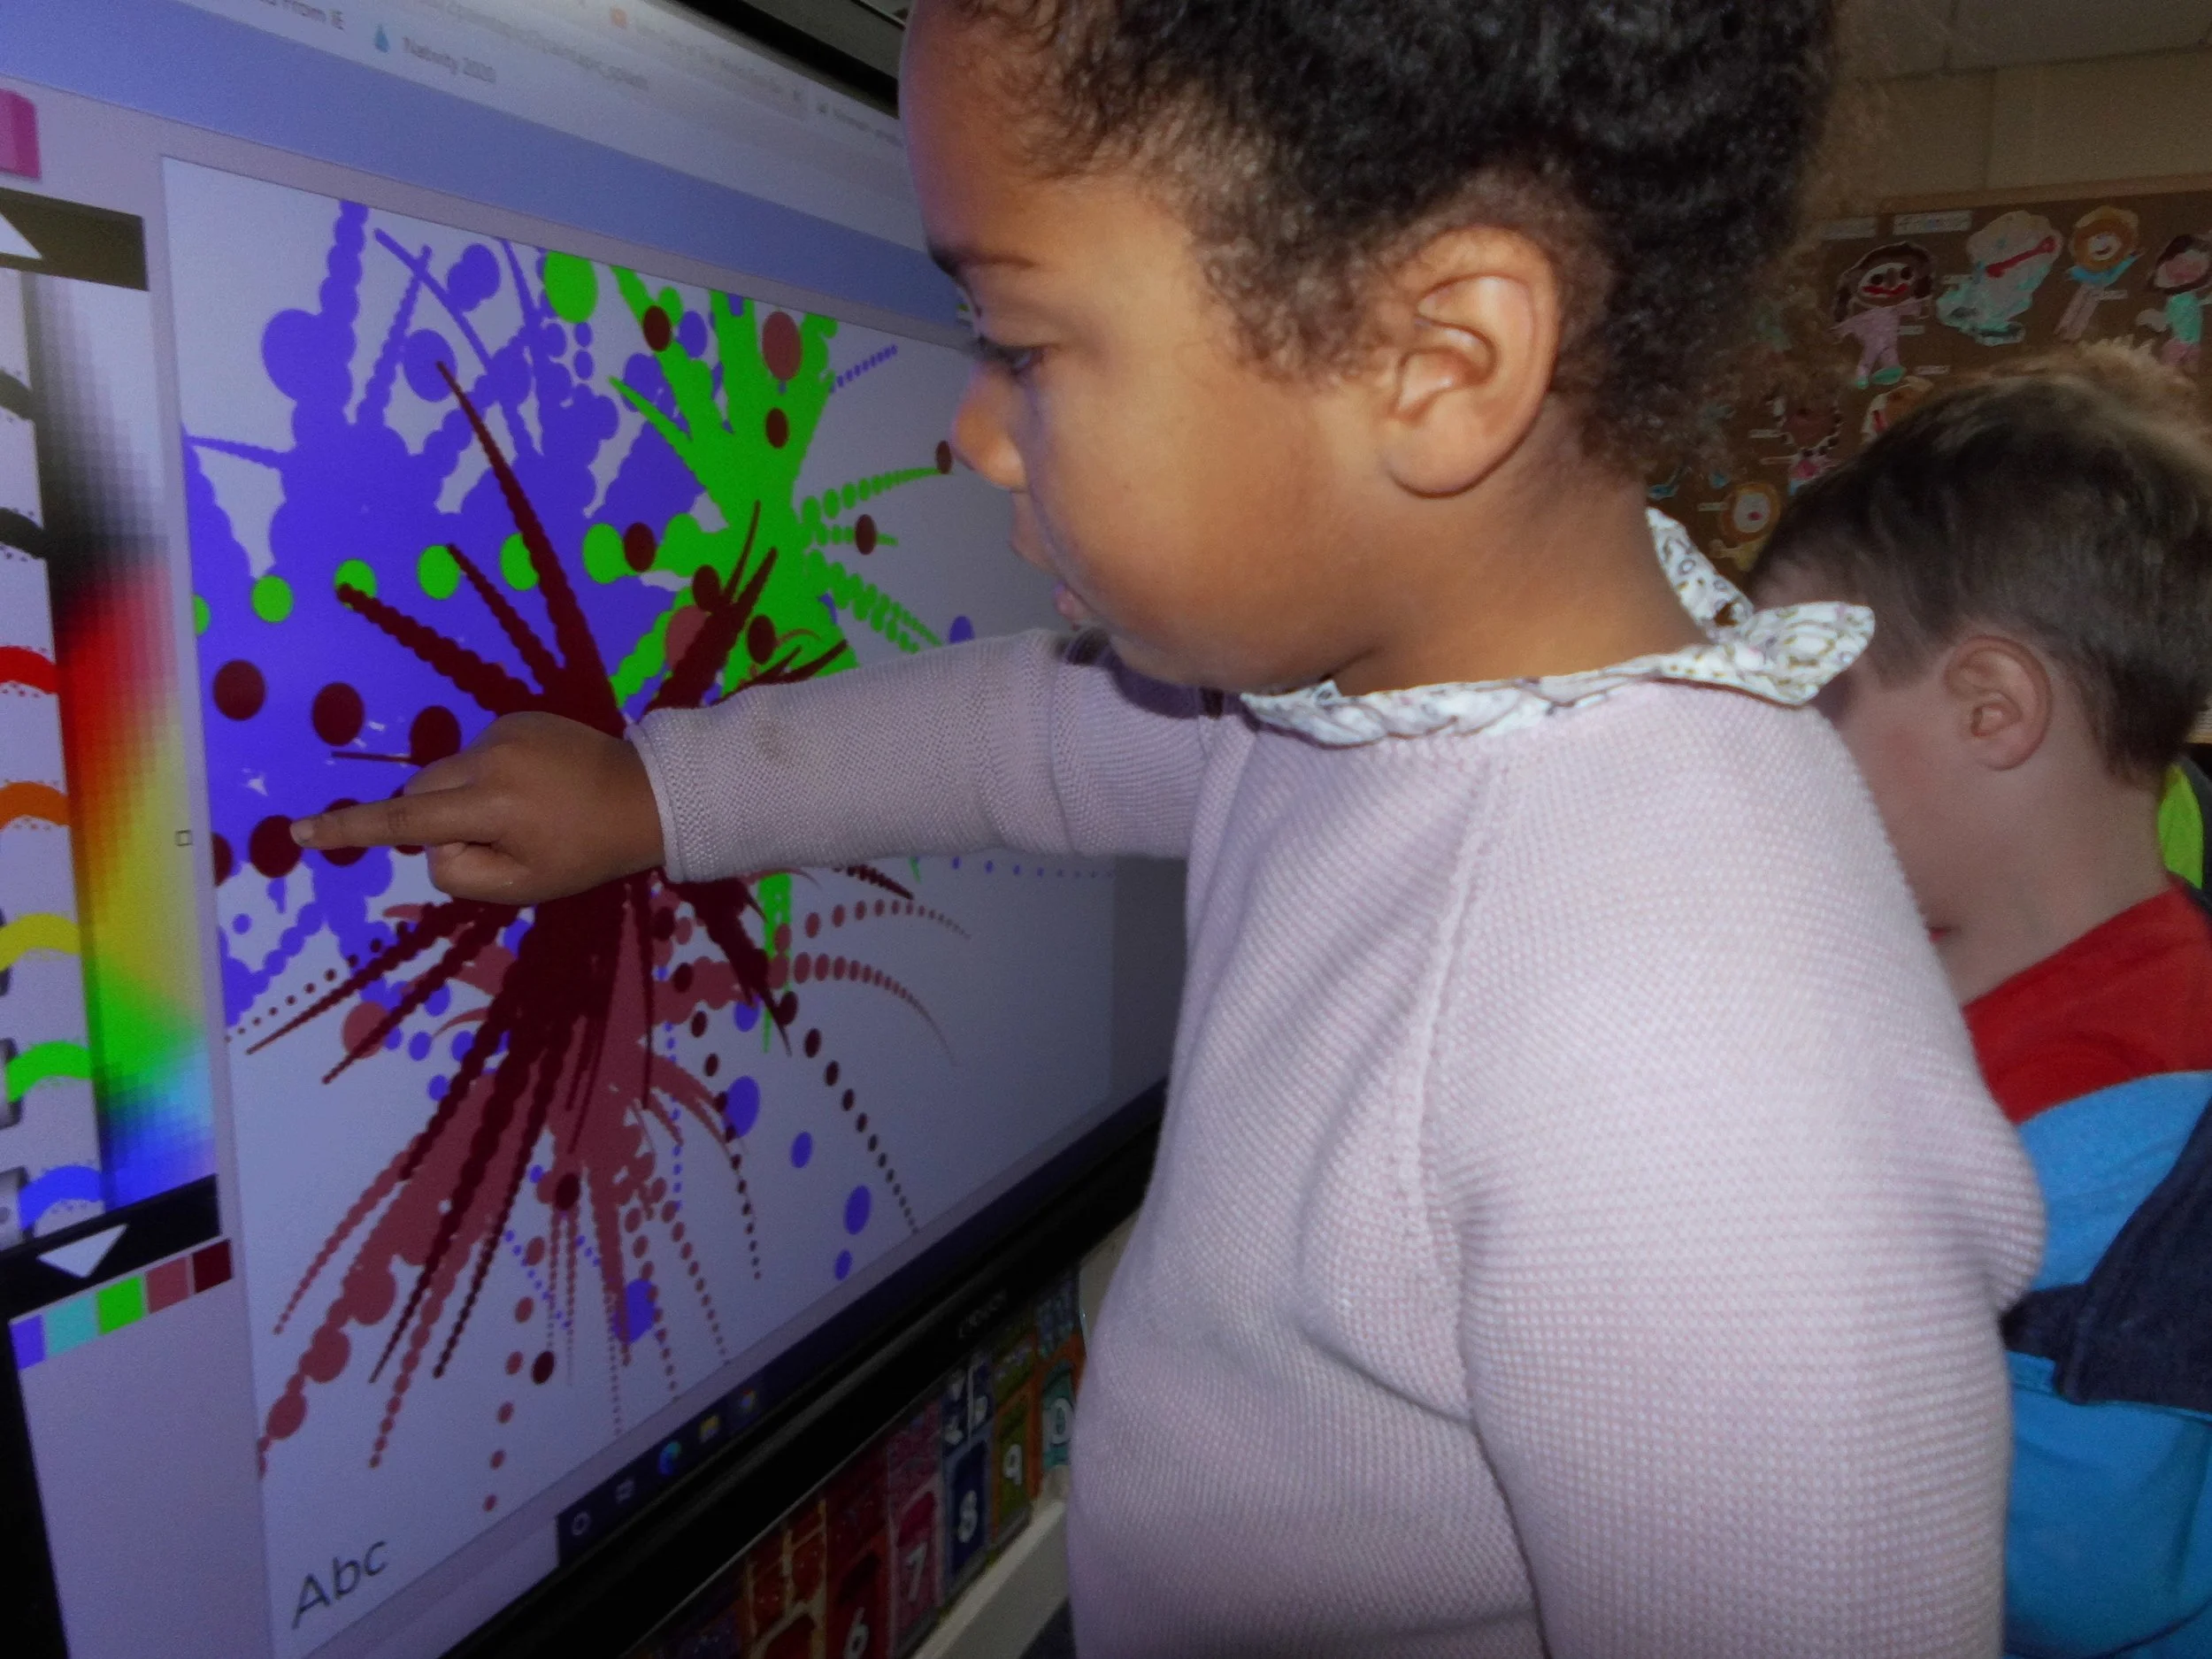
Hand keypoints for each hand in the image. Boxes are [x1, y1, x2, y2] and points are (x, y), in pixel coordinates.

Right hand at [290, 712, 664, 904]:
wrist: (646, 796)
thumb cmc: (586, 852)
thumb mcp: (524, 885)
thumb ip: (462, 871)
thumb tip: (431, 843)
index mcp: (491, 807)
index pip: (403, 821)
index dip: (349, 829)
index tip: (300, 832)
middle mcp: (488, 759)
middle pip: (420, 794)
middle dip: (435, 821)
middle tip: (496, 842)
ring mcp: (504, 730)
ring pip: (446, 772)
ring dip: (464, 797)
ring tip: (527, 812)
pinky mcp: (519, 715)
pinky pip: (477, 751)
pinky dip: (488, 773)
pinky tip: (535, 785)